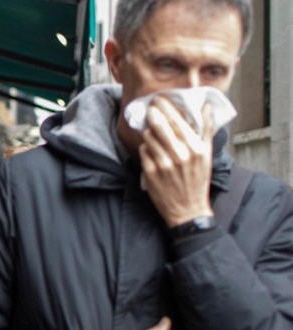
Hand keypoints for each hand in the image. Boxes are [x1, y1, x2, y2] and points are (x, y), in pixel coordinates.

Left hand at [139, 98, 214, 227]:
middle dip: (152, 113)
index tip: (158, 98)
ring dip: (149, 132)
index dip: (165, 107)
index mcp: (195, 148)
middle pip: (159, 125)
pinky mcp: (150, 172)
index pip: (176, 120)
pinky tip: (152, 150)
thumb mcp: (207, 155)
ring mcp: (163, 164)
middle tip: (150, 107)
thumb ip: (206, 129)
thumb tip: (206, 106)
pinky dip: (146, 148)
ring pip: (148, 137)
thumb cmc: (198, 180)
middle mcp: (180, 154)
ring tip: (152, 131)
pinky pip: (143, 151)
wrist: (188, 209)